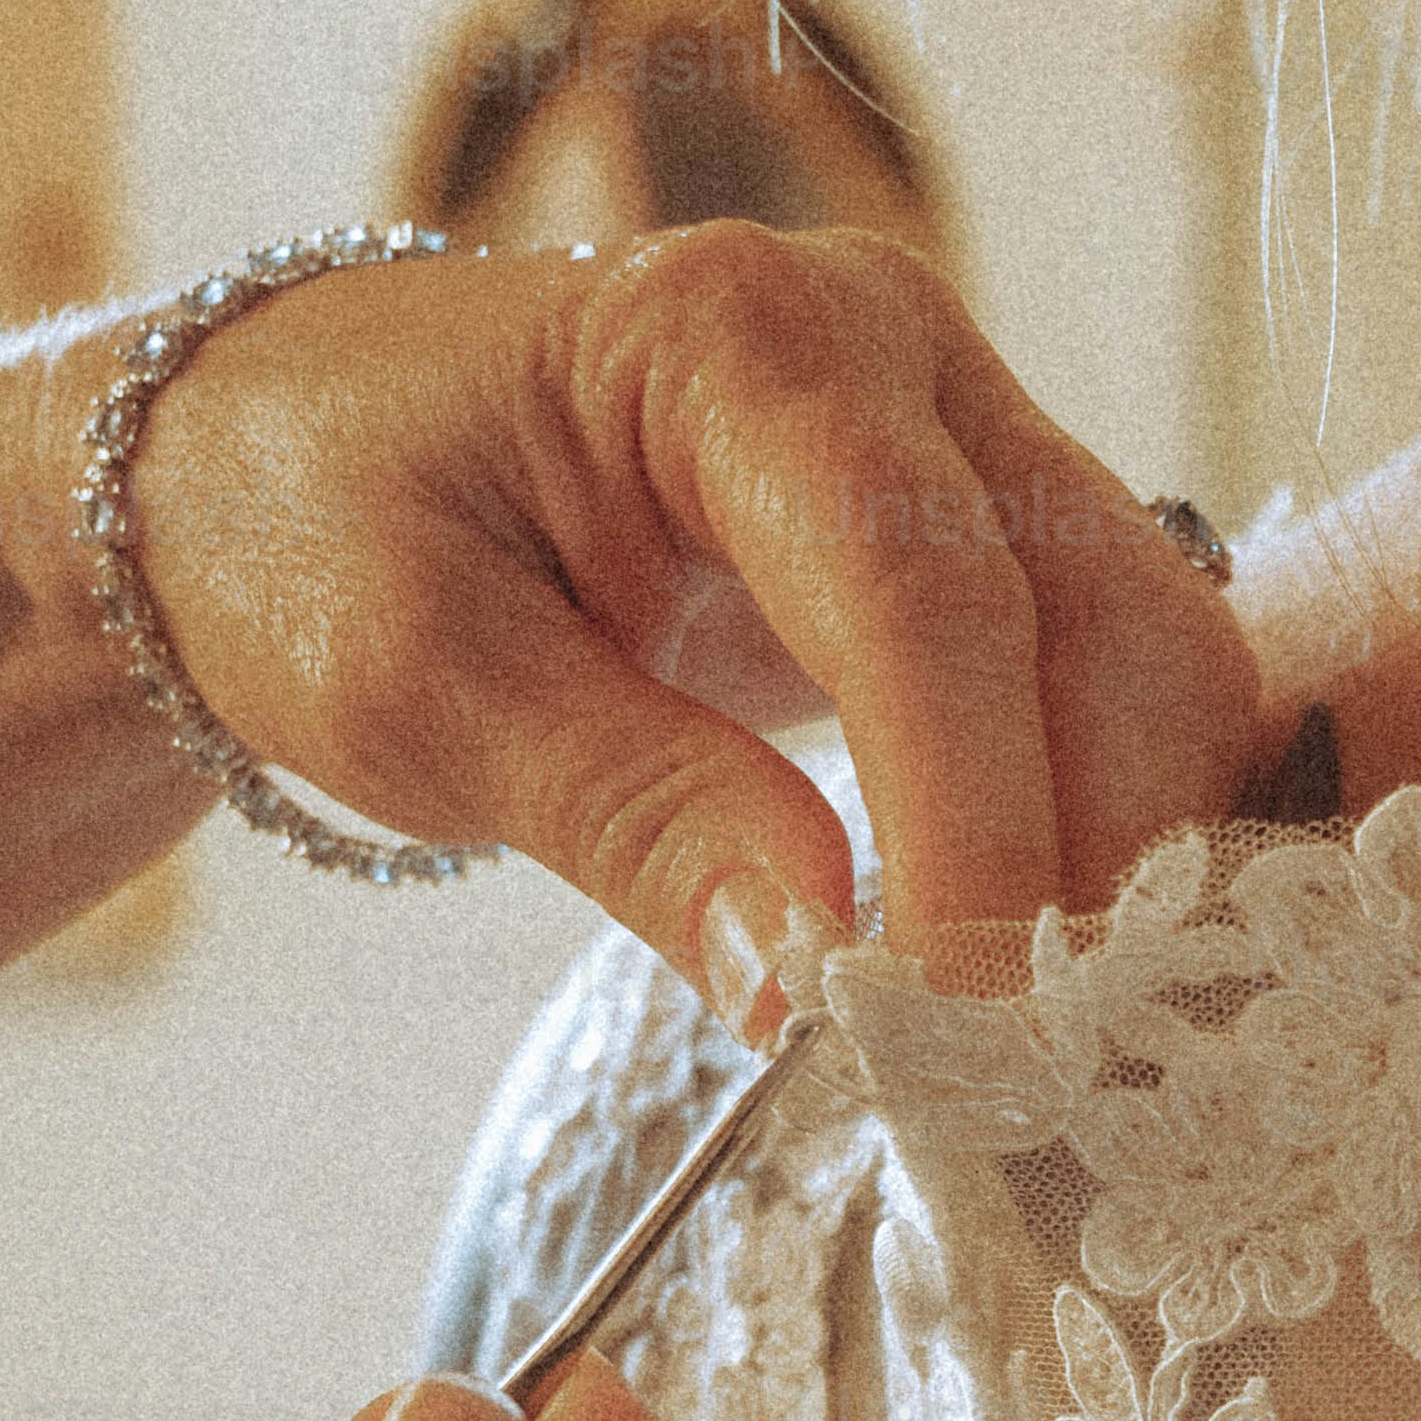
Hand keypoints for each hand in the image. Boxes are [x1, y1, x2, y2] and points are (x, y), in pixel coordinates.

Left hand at [84, 219, 1268, 999]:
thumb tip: (819, 979)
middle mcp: (890, 349)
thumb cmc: (303, 531)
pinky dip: (1106, 827)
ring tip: (1032, 1040)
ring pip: (1153, 656)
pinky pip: (1112, 679)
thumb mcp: (415, 689)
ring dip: (1130, 857)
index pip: (931, 597)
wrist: (267, 454)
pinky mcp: (981, 525)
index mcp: (731, 339)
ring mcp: (957, 428)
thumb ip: (633, 815)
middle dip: (1093, 859)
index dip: (976, 827)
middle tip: (1022, 1080)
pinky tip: (1037, 959)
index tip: (957, 1028)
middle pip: (1104, 621)